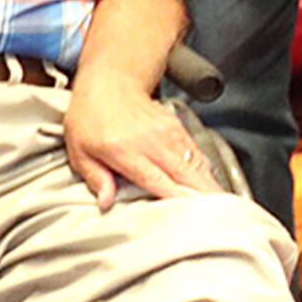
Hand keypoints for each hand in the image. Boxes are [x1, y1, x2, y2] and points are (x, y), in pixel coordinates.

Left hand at [61, 80, 222, 204]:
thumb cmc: (90, 117)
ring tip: (222, 206)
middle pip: (185, 175)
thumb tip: (106, 202)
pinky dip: (206, 170)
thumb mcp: (79, 149)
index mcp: (126, 151)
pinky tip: (211, 184)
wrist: (111, 83)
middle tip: (220, 218)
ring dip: (209, 185)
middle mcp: (151, 142)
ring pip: (196, 165)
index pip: (158, 181)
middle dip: (204, 197)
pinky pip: (196, 153)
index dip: (178, 200)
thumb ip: (95, 177)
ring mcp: (168, 133)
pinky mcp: (177, 128)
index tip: (194, 218)